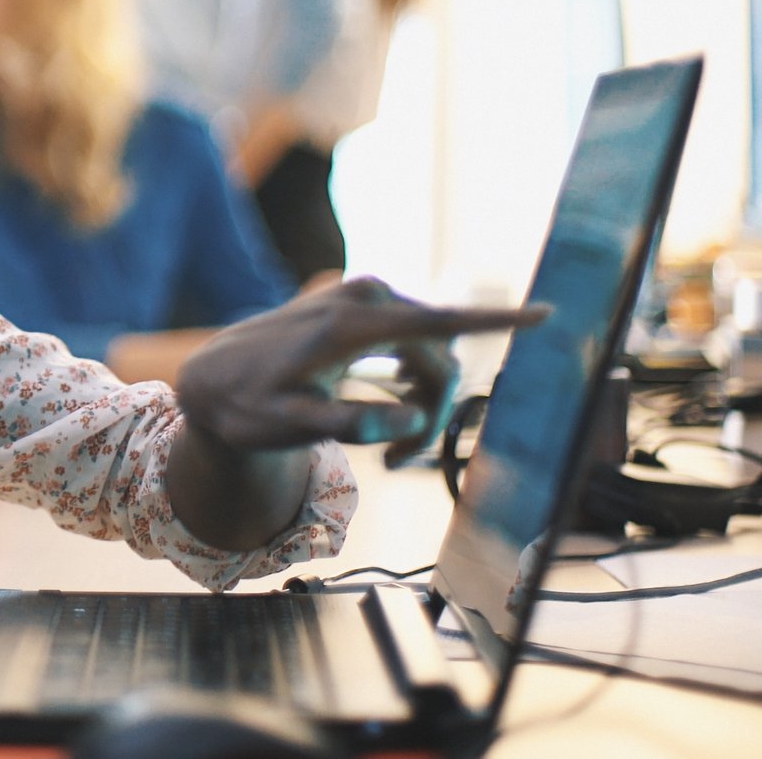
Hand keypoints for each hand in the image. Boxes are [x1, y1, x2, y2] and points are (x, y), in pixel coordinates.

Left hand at [175, 277, 545, 467]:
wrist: (212, 380)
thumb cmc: (248, 408)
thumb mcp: (290, 426)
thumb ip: (347, 424)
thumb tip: (408, 421)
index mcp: (351, 325)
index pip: (439, 321)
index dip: (498, 320)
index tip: (548, 314)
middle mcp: (364, 299)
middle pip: (441, 360)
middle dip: (434, 413)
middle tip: (399, 465)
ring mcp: (363, 297)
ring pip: (430, 357)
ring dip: (423, 404)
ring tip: (387, 453)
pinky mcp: (361, 305)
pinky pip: (413, 346)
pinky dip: (411, 385)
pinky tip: (387, 417)